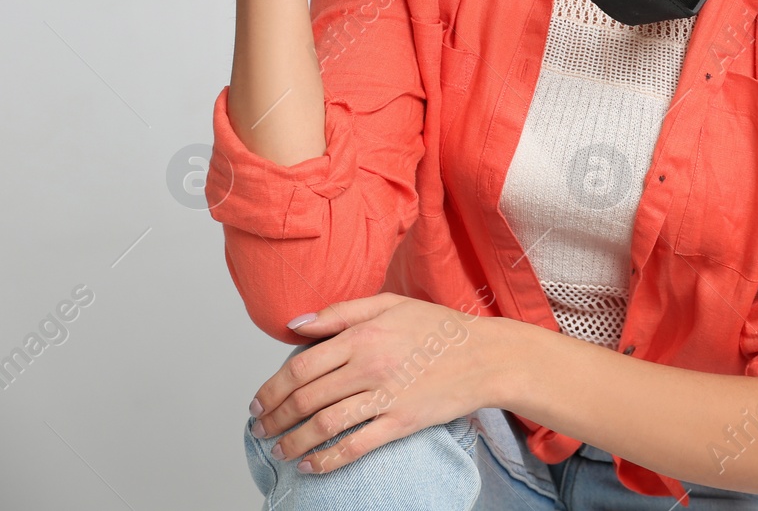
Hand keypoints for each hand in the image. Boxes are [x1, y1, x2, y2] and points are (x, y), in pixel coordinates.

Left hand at [245, 293, 501, 474]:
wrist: (486, 355)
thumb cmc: (438, 328)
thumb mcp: (390, 304)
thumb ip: (340, 312)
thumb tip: (294, 324)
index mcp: (362, 335)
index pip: (300, 367)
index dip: (271, 388)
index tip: (259, 402)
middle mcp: (369, 365)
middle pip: (305, 398)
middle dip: (274, 418)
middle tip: (261, 429)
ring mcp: (386, 396)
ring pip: (323, 425)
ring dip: (292, 443)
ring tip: (278, 452)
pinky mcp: (402, 422)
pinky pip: (355, 446)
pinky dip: (327, 460)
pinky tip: (311, 466)